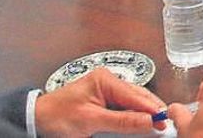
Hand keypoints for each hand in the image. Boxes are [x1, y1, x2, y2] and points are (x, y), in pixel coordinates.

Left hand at [33, 67, 164, 137]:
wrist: (36, 120)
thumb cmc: (58, 116)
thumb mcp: (92, 121)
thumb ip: (122, 121)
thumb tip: (148, 121)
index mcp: (105, 80)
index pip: (135, 95)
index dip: (152, 109)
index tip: (165, 121)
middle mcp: (108, 81)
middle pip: (138, 96)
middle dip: (152, 109)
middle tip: (166, 123)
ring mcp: (106, 90)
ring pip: (133, 101)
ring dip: (145, 112)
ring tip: (158, 123)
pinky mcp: (103, 100)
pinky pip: (125, 106)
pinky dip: (135, 114)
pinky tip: (143, 121)